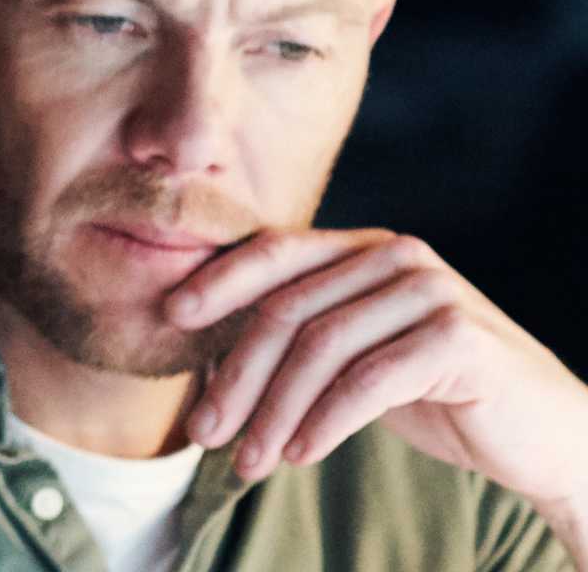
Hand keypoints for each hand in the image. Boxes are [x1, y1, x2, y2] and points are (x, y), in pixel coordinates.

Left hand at [173, 228, 587, 512]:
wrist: (540, 430)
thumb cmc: (437, 392)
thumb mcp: (357, 356)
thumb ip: (299, 338)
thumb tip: (204, 361)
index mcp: (366, 249)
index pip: (275, 252)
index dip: (218, 282)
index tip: (171, 319)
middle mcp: (398, 257)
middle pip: (287, 311)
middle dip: (237, 377)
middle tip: (206, 435)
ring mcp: (431, 292)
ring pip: (320, 349)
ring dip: (273, 412)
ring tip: (248, 462)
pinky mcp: (457, 337)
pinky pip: (366, 381)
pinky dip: (324, 422)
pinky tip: (299, 454)